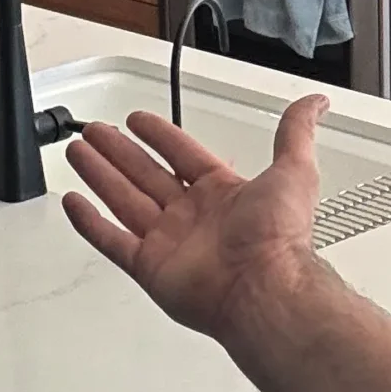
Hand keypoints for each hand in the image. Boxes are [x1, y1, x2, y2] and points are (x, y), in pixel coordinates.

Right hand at [62, 94, 330, 348]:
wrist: (264, 288)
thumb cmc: (279, 238)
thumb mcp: (294, 170)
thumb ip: (296, 133)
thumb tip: (315, 103)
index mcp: (221, 193)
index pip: (182, 154)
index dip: (159, 135)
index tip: (138, 120)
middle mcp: (193, 216)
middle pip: (145, 174)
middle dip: (118, 151)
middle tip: (95, 131)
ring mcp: (169, 242)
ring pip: (124, 199)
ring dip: (100, 175)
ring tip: (78, 152)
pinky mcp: (150, 267)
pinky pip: (112, 241)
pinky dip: (91, 223)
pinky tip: (75, 202)